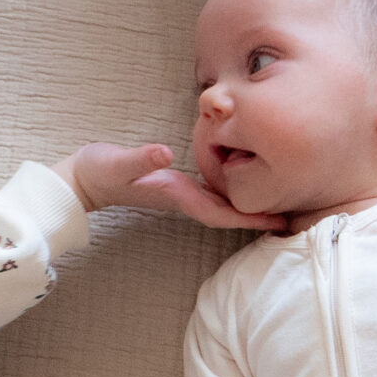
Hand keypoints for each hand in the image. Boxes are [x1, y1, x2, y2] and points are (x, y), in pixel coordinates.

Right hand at [61, 141, 283, 231]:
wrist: (81, 178)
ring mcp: (180, 193)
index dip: (251, 218)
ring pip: (223, 204)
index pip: (222, 212)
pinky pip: (213, 194)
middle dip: (260, 216)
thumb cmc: (100, 171)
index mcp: (177, 194)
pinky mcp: (176, 185)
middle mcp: (183, 198)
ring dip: (250, 205)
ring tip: (281, 200)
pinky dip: (234, 192)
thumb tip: (163, 155)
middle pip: (230, 213)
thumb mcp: (120, 162)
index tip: (279, 222)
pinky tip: (249, 184)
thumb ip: (141, 159)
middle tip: (295, 214)